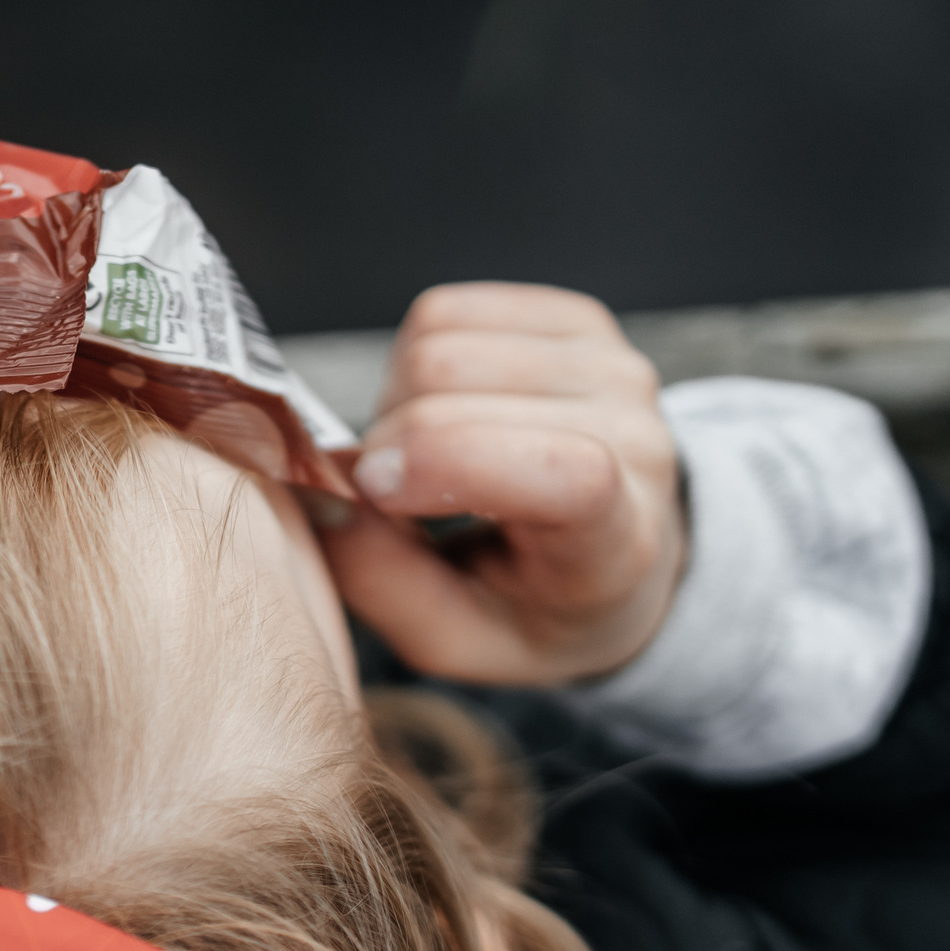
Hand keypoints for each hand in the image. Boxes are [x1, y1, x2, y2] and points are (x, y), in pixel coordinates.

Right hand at [317, 283, 685, 684]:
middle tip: (393, 497)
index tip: (374, 493)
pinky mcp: (577, 319)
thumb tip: (315, 494)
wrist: (619, 556)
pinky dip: (414, 360)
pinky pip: (448, 311)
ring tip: (426, 455)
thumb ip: (380, 581)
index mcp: (617, 539)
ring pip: (440, 339)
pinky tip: (445, 412)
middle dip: (389, 441)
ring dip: (398, 402)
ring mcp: (610, 364)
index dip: (448, 461)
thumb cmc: (533, 608)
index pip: (561, 470)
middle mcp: (634, 434)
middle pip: (455, 383)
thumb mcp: (455, 639)